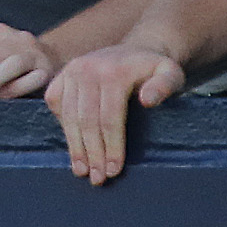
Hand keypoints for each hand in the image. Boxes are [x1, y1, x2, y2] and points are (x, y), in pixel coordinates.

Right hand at [45, 44, 184, 184]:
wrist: (138, 48)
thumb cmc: (156, 69)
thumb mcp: (171, 73)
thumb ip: (165, 85)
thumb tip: (147, 101)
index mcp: (114, 72)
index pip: (109, 118)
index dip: (112, 147)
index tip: (114, 170)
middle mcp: (88, 69)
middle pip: (87, 120)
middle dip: (92, 153)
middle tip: (97, 178)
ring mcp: (72, 70)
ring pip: (68, 115)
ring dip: (74, 146)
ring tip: (81, 170)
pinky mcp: (62, 73)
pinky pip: (54, 101)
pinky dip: (60, 123)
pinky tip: (72, 142)